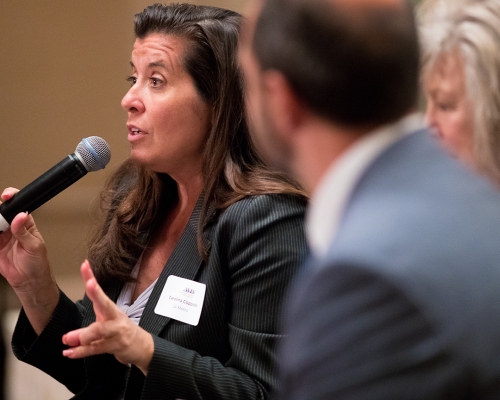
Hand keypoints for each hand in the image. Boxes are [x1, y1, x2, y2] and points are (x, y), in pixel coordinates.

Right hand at [0, 187, 58, 333]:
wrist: (29, 281)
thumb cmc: (38, 263)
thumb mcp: (34, 246)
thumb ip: (24, 232)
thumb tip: (20, 216)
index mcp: (25, 223)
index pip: (17, 206)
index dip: (11, 198)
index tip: (6, 197)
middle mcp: (12, 227)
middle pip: (0, 212)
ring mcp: (2, 236)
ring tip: (0, 234)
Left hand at [62, 260, 153, 374]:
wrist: (140, 346)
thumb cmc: (119, 330)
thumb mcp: (105, 322)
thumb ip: (85, 329)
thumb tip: (67, 336)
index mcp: (111, 309)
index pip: (99, 292)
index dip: (92, 279)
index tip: (85, 266)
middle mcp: (115, 318)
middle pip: (106, 304)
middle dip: (97, 294)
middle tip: (89, 284)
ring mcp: (117, 332)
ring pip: (100, 330)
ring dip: (83, 334)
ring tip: (67, 338)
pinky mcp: (117, 346)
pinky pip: (97, 349)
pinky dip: (82, 352)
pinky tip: (70, 352)